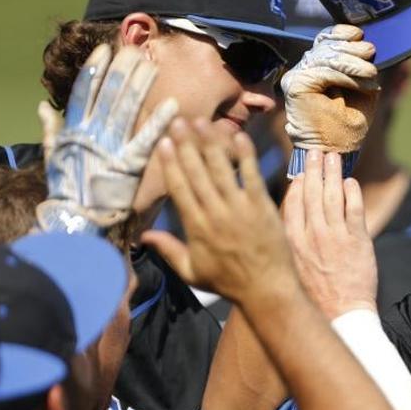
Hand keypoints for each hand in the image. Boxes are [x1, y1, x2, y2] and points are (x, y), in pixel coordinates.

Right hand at [37, 44, 177, 233]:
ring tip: (152, 65)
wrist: (76, 217)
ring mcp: (113, 146)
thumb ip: (51, 129)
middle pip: (110, 94)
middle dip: (123, 70)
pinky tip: (174, 104)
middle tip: (137, 49)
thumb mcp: (53, 155)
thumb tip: (43, 105)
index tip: (106, 49)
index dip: (96, 69)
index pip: (86, 91)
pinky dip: (160, 121)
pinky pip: (147, 138)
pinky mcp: (131, 163)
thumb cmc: (66, 188)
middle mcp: (94, 132)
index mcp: (76, 129)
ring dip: (140, 85)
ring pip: (128, 109)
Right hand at [140, 119, 296, 305]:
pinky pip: (251, 175)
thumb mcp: (192, 271)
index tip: (162, 143)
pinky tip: (238, 136)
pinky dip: (245, 156)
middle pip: (197, 172)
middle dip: (186, 145)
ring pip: (221, 169)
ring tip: (202, 121)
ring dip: (211, 143)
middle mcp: (215, 213)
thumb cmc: (228, 282)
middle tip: (178, 121)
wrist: (267, 288)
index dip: (170, 164)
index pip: (179, 188)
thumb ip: (168, 250)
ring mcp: (240, 208)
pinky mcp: (262, 206)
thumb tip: (144, 236)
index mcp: (196, 227)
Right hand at [281, 25, 380, 156]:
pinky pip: (323, 72)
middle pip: (326, 46)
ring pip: (325, 57)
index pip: (325, 41)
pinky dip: (345, 75)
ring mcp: (296, 77)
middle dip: (352, 48)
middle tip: (371, 52)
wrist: (336, 151)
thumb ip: (362, 69)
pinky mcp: (295, 85)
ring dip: (352, 62)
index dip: (341, 33)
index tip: (360, 35)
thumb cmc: (348, 125)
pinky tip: (361, 81)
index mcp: (317, 68)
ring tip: (370, 71)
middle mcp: (303, 70)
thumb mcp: (363, 91)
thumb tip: (368, 45)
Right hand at [283, 150, 378, 316]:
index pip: (292, 203)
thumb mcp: (291, 267)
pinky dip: (352, 192)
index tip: (299, 170)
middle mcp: (311, 235)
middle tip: (316, 150)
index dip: (297, 183)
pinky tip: (350, 182)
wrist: (341, 314)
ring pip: (333, 196)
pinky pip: (355, 209)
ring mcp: (335, 236)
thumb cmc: (314, 295)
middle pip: (312, 193)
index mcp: (291, 241)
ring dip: (333, 173)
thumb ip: (291, 241)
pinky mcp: (358, 240)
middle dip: (314, 169)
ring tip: (333, 156)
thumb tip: (289, 219)